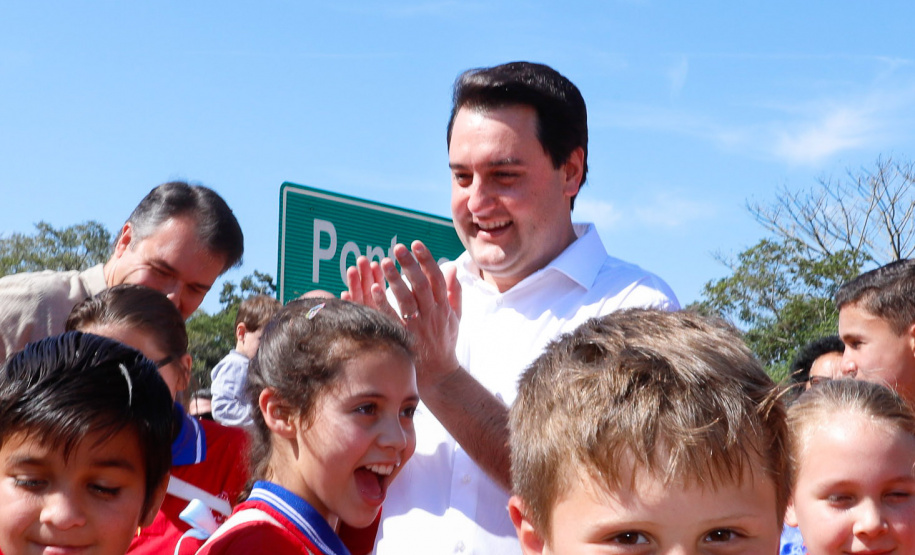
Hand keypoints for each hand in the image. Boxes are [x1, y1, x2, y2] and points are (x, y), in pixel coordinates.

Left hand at [346, 241, 461, 389]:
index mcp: (444, 306)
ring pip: (406, 299)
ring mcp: (418, 326)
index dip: (427, 259)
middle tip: (397, 248)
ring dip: (395, 280)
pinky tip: (373, 288)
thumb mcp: (455, 316)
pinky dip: (383, 302)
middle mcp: (432, 314)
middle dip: (409, 264)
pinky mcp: (405, 337)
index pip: (437, 278)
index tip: (416, 244)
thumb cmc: (445, 341)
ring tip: (383, 263)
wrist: (439, 374)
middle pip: (421, 285)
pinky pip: (392, 317)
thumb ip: (454, 291)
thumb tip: (452, 267)